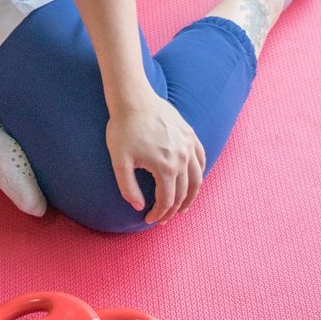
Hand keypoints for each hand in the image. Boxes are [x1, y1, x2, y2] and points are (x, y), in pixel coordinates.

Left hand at [104, 85, 205, 223]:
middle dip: (173, 210)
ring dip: (192, 196)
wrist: (133, 99)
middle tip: (163, 218)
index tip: (148, 219)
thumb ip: (128, 188)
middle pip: (184, 193)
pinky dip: (199, 172)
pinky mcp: (190, 134)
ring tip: (183, 207)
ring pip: (197, 178)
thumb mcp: (119, 162)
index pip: (167, 200)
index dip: (159, 214)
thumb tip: (139, 206)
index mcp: (166, 167)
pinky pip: (201, 158)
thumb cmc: (123, 129)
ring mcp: (189, 145)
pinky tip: (193, 180)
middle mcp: (182, 158)